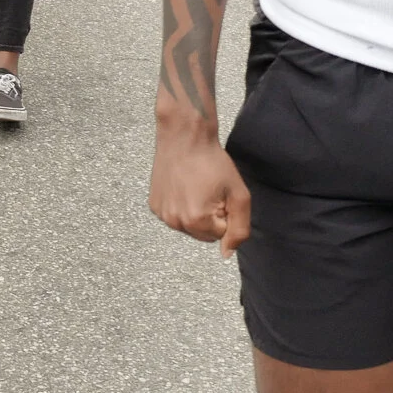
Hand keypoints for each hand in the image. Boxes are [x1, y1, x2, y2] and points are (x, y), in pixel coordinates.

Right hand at [149, 125, 252, 256]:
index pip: (221, 235)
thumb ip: (239, 229)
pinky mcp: (154, 205)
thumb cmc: (213, 162)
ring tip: (196, 188)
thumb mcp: (239, 195)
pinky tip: (182, 187)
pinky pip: (174, 216)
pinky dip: (181, 206)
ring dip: (196, 213)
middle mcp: (175, 221)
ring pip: (188, 227)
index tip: (220, 194)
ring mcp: (162, 214)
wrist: (184, 137)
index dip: (225, 213)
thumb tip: (227, 254)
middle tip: (209, 191)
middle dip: (211, 217)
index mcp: (197, 221)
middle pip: (203, 235)